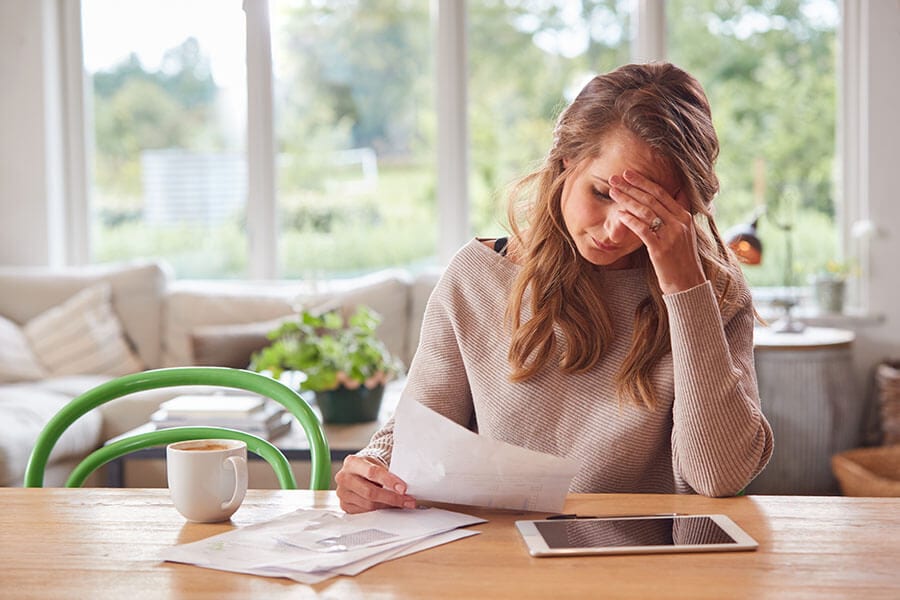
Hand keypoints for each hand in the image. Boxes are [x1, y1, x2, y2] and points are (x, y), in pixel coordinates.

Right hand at [334, 455, 416, 512]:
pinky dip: (379, 511)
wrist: (358, 472)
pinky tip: (388, 507)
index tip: (403, 488)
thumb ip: (387, 473)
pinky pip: (364, 512)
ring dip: (388, 506)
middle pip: (370, 492)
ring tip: (402, 503)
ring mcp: (342, 493)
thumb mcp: (377, 463)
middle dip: (392, 498)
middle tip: (407, 500)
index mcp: (352, 462)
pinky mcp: (345, 505)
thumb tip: (403, 489)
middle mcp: (344, 477)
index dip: (389, 481)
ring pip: (368, 505)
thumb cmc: (369, 466)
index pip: (372, 472)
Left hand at [609, 169, 705, 293]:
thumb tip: (674, 197)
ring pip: (646, 211)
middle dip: (631, 187)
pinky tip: (619, 214)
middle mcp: (680, 223)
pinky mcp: (661, 249)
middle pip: (651, 199)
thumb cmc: (681, 260)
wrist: (688, 284)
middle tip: (614, 178)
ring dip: (627, 200)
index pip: (662, 193)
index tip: (628, 174)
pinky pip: (642, 230)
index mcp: (685, 216)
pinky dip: (630, 220)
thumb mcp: (684, 234)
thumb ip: (676, 217)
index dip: (643, 182)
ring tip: (613, 193)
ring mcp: (671, 235)